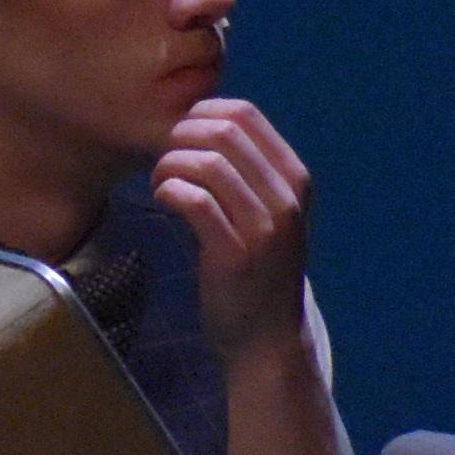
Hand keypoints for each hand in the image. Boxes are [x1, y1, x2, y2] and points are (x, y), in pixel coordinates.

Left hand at [154, 94, 316, 360]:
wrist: (266, 340)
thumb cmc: (256, 272)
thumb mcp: (267, 215)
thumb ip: (248, 174)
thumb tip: (198, 126)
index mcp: (294, 180)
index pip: (246, 114)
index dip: (200, 114)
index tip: (179, 139)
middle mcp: (286, 198)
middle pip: (224, 131)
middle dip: (180, 136)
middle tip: (164, 161)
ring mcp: (264, 226)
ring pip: (207, 162)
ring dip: (169, 164)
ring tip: (159, 182)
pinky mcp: (234, 253)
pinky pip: (194, 199)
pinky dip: (168, 189)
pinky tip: (162, 199)